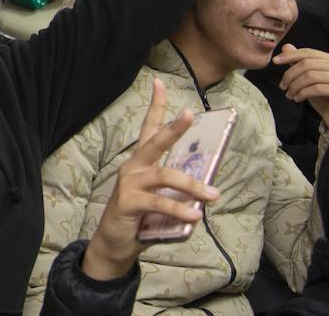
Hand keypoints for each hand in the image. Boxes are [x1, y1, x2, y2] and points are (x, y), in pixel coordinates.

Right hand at [81, 79, 219, 280]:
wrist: (115, 244)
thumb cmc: (141, 219)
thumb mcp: (162, 202)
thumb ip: (180, 194)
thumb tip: (206, 194)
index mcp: (141, 163)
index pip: (148, 128)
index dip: (155, 106)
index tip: (159, 83)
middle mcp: (133, 167)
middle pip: (154, 142)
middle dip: (173, 128)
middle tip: (189, 114)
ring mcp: (129, 183)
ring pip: (164, 175)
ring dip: (191, 185)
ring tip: (213, 195)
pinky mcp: (128, 202)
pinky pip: (159, 202)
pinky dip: (179, 209)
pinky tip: (194, 216)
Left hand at [273, 44, 328, 134]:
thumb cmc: (324, 98)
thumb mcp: (309, 78)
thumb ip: (299, 62)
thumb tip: (286, 47)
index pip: (309, 53)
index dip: (290, 56)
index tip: (275, 61)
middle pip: (308, 64)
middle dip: (290, 75)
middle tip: (282, 86)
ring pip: (311, 76)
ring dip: (295, 86)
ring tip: (289, 94)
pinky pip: (318, 88)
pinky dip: (303, 93)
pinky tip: (298, 99)